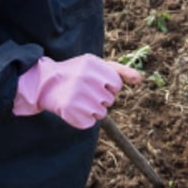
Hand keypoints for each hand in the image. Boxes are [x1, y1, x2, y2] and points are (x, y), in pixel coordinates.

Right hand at [13, 54, 141, 129]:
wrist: (47, 83)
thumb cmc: (78, 73)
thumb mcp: (97, 66)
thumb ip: (120, 71)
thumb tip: (140, 80)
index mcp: (93, 64)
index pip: (116, 85)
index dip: (109, 87)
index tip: (96, 83)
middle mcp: (85, 79)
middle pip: (109, 100)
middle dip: (100, 98)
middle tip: (84, 91)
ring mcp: (78, 96)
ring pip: (101, 113)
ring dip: (93, 109)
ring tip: (79, 99)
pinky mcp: (71, 112)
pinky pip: (90, 122)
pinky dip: (84, 119)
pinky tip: (74, 108)